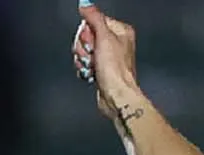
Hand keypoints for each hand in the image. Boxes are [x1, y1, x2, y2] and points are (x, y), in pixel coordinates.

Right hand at [73, 3, 145, 122]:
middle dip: (84, 48)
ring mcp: (108, 57)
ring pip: (84, 51)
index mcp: (120, 31)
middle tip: (92, 56)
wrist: (116, 96)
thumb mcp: (104, 38)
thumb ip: (94, 17)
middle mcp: (116, 43)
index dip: (87, 33)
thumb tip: (85, 3)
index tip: (92, 43)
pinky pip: (85, 63)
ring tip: (92, 67)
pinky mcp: (101, 69)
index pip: (93, 21)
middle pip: (87, 36)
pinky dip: (84, 69)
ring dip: (83, 60)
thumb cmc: (115, 71)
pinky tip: (91, 74)